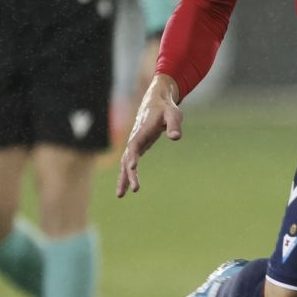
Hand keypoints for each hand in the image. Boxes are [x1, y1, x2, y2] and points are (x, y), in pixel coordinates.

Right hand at [116, 72, 182, 196]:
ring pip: (125, 162)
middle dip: (129, 174)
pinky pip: (129, 163)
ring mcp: (134, 143)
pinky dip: (127, 174)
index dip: (133, 155)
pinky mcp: (137, 147)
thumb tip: (175, 137)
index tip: (133, 167)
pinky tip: (128, 187)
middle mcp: (135, 138)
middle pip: (128, 158)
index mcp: (142, 130)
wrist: (155, 101)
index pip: (135, 144)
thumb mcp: (173, 114)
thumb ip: (174, 124)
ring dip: (123, 177)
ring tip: (120, 195)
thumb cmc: (166, 108)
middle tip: (134, 189)